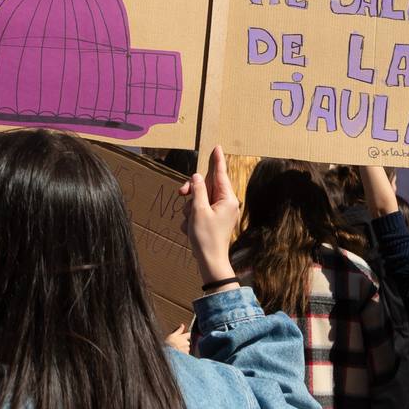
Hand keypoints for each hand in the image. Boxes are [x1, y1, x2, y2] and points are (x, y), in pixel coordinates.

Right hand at [165, 322, 191, 354]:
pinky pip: (186, 353)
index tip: (186, 336)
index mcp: (183, 337)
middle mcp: (186, 343)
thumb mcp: (173, 335)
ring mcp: (186, 349)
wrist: (168, 352)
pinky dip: (183, 353)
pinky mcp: (186, 354)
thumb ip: (179, 330)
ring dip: (183, 348)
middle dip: (184, 343)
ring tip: (177, 349)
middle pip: (188, 342)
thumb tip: (182, 325)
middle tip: (178, 344)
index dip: (188, 335)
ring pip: (187, 348)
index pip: (189, 334)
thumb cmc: (169, 343)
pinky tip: (178, 353)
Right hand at [179, 146, 238, 284]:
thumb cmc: (206, 237)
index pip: (220, 174)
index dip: (217, 160)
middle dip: (192, 192)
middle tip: (181, 194)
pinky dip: (192, 218)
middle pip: (206, 187)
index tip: (217, 147)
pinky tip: (189, 228)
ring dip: (190, 208)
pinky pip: (199, 211)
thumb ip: (197, 190)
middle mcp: (226, 203)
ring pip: (200, 199)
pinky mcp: (213, 221)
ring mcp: (220, 213)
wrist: (210, 262)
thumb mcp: (198, 210)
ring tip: (189, 221)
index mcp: (227, 199)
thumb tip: (197, 177)